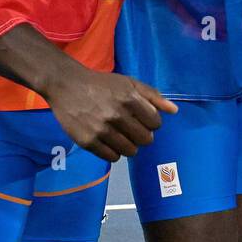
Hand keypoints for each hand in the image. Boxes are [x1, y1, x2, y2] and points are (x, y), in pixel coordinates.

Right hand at [43, 65, 178, 161]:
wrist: (67, 85)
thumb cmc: (102, 84)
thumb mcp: (129, 83)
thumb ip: (153, 96)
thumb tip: (174, 110)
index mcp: (129, 99)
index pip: (156, 123)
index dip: (152, 122)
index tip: (143, 119)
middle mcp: (116, 115)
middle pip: (145, 140)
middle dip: (142, 135)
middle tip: (132, 129)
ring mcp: (101, 130)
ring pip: (130, 151)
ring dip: (129, 145)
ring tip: (120, 135)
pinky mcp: (87, 141)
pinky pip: (112, 158)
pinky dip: (113, 152)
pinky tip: (109, 141)